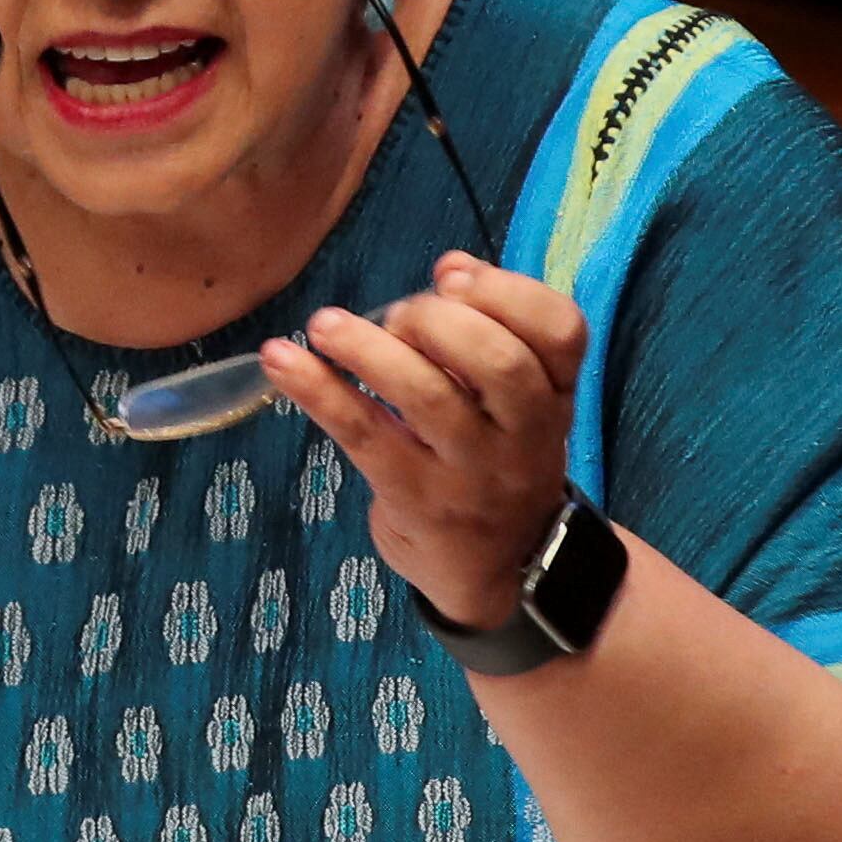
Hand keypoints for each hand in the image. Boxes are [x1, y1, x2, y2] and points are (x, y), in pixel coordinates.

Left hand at [259, 252, 586, 631]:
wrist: (500, 575)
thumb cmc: (497, 465)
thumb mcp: (520, 406)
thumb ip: (492, 334)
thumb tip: (451, 266)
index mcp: (557, 396)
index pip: (563, 331)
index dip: (506, 290)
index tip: (451, 276)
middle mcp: (524, 435)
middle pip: (500, 362)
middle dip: (439, 320)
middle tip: (397, 316)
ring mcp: (470, 473)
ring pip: (429, 398)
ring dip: (369, 348)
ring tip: (324, 325)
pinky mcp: (414, 499)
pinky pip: (363, 434)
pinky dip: (316, 389)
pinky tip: (279, 358)